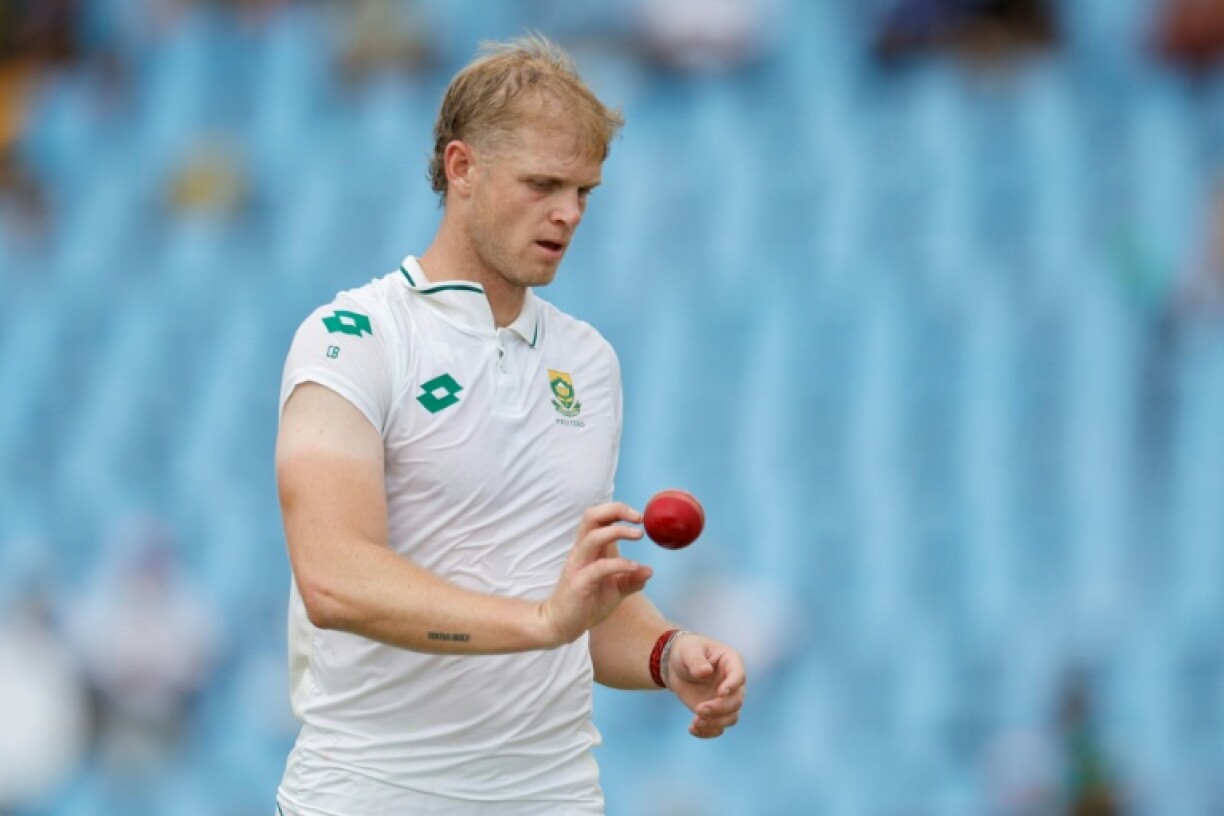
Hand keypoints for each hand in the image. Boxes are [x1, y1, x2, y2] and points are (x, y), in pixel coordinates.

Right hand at [538, 503, 652, 645]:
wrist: (561, 624)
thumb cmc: (585, 603)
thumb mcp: (614, 590)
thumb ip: (631, 579)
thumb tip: (649, 570)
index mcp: (590, 548)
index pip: (599, 517)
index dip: (618, 510)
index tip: (639, 517)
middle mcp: (582, 551)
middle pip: (592, 516)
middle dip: (616, 510)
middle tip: (639, 518)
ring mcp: (578, 565)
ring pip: (593, 536)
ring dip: (618, 531)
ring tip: (639, 535)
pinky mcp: (579, 582)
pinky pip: (599, 567)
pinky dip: (619, 563)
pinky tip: (634, 566)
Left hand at [667, 634, 746, 737]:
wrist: (677, 665)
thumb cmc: (687, 651)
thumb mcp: (689, 651)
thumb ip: (696, 660)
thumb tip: (706, 672)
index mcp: (731, 662)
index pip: (739, 675)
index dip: (732, 685)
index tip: (720, 693)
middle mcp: (733, 683)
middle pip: (736, 701)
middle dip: (719, 709)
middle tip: (699, 710)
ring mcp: (725, 699)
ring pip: (731, 717)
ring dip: (715, 723)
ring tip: (695, 723)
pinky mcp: (715, 712)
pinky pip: (718, 727)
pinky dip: (707, 732)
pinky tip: (692, 729)